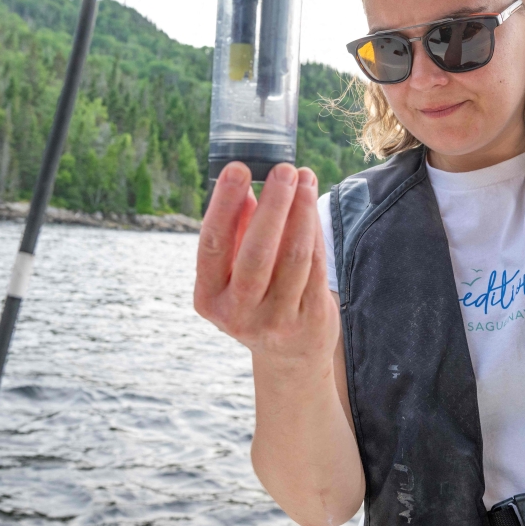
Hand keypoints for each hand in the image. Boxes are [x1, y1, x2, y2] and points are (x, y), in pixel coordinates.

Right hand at [193, 161, 338, 367]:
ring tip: (304, 177)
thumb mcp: (233, 272)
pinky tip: (313, 204)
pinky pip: (316, 266)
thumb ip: (235, 231)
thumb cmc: (256, 298)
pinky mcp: (310, 319)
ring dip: (301, 211)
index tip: (238, 168)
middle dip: (273, 207)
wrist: (288, 357)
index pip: (213, 244)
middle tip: (283, 169)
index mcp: (208, 298)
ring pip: (293, 257)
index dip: (224, 204)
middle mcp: (238, 313)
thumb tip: (243, 181)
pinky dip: (315, 230)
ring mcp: (276, 320)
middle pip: (256, 253)